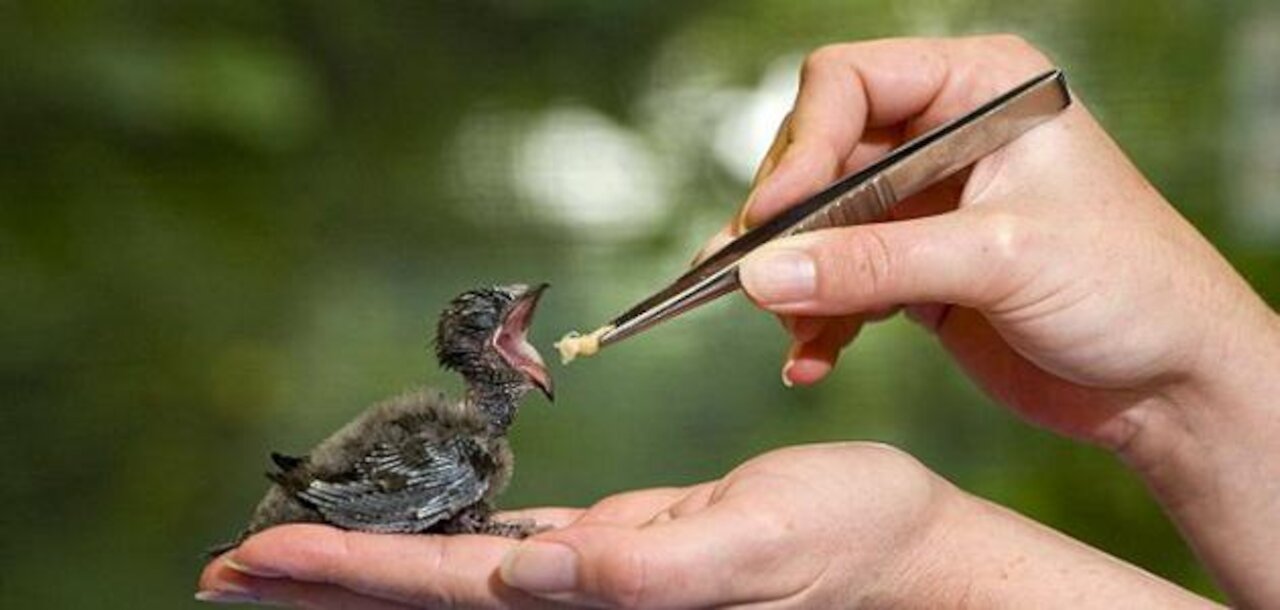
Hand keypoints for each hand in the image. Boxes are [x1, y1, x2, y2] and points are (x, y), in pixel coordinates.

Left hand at [198, 443, 1210, 608]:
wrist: (908, 554)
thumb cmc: (854, 544)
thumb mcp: (761, 540)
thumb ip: (651, 565)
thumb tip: (537, 571)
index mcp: (607, 598)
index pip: (448, 591)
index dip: (346, 573)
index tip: (253, 556)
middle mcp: (585, 600)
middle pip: (428, 593)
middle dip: (325, 580)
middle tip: (226, 567)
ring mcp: (600, 582)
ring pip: (457, 573)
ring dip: (371, 560)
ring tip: (290, 549)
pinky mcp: (624, 552)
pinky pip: (515, 548)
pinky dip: (451, 536)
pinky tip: (418, 526)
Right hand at [706, 35, 1279, 605]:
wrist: (1171, 384)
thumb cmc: (1130, 289)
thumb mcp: (1000, 260)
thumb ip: (875, 264)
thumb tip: (763, 274)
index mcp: (979, 90)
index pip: (849, 83)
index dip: (801, 146)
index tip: (772, 219)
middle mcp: (942, 137)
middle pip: (819, 154)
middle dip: (785, 223)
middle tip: (752, 279)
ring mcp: (924, 206)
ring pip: (816, 224)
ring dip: (790, 280)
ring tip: (783, 331)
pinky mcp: (913, 269)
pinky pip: (836, 282)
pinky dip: (815, 321)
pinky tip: (809, 359)